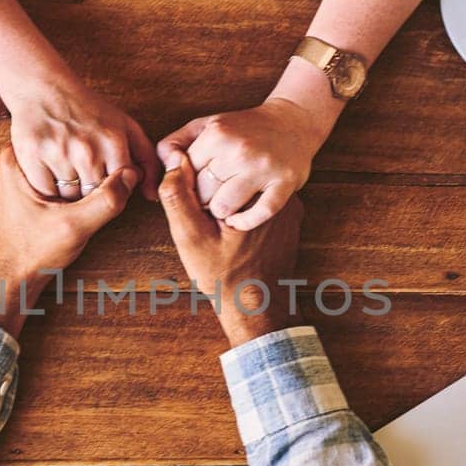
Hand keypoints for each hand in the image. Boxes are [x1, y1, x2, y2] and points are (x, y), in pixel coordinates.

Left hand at [0, 145, 137, 336]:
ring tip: (102, 193)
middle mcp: (23, 155)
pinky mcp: (42, 180)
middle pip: (75, 147)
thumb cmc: (33, 251)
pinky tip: (94, 198)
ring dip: (95, 174)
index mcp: (19, 157)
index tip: (120, 170)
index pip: (72, 140)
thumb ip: (104, 202)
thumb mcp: (73, 227)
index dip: (101, 154)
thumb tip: (133, 175)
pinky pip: (73, 172)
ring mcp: (32, 167)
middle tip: (111, 184)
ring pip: (76, 159)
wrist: (15, 272)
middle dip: (99, 164)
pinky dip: (87, 182)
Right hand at [9, 77, 159, 203]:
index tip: (103, 178)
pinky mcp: (32, 156)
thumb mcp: (126, 128)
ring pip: (69, 198)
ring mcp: (58, 153)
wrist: (44, 88)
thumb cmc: (89, 111)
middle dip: (90, 192)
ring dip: (68, 191)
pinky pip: (45, 191)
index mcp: (113, 142)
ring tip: (66, 170)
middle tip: (82, 174)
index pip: (119, 191)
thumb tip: (153, 195)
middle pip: (93, 197)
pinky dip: (47, 187)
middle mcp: (87, 150)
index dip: (110, 190)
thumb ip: (147, 161)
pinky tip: (50, 171)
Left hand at [155, 97, 324, 230]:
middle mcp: (239, 150)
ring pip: (222, 207)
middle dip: (203, 198)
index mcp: (218, 134)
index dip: (187, 183)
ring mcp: (263, 168)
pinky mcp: (284, 184)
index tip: (198, 183)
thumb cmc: (242, 129)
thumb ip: (175, 144)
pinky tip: (239, 218)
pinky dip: (245, 221)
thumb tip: (165, 165)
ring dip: (222, 211)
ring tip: (227, 202)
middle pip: (201, 193)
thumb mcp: (206, 126)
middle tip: (214, 193)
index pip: (184, 174)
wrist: (293, 123)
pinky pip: (258, 214)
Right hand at [158, 149, 302, 346]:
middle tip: (209, 224)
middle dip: (216, 191)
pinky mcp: (292, 217)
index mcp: (252, 191)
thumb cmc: (223, 275)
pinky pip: (262, 200)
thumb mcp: (190, 236)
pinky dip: (247, 209)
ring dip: (231, 198)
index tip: (196, 212)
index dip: (197, 184)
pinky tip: (237, 233)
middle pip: (236, 174)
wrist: (258, 306)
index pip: (216, 165)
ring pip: (249, 186)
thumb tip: (173, 158)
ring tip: (222, 230)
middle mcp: (277, 192)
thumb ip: (178, 195)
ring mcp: (289, 204)